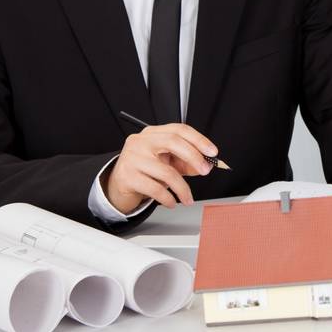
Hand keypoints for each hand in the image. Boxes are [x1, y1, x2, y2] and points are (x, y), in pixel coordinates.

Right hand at [102, 123, 217, 212]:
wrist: (118, 185)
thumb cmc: (146, 171)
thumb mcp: (168, 162)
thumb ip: (187, 162)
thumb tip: (207, 164)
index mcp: (152, 134)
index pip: (179, 129)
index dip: (199, 139)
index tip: (212, 152)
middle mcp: (141, 142)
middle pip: (173, 142)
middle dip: (194, 157)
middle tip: (205, 171)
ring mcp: (132, 158)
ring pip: (166, 172)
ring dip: (183, 188)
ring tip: (188, 198)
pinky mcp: (127, 176)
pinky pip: (155, 189)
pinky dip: (168, 198)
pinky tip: (172, 202)